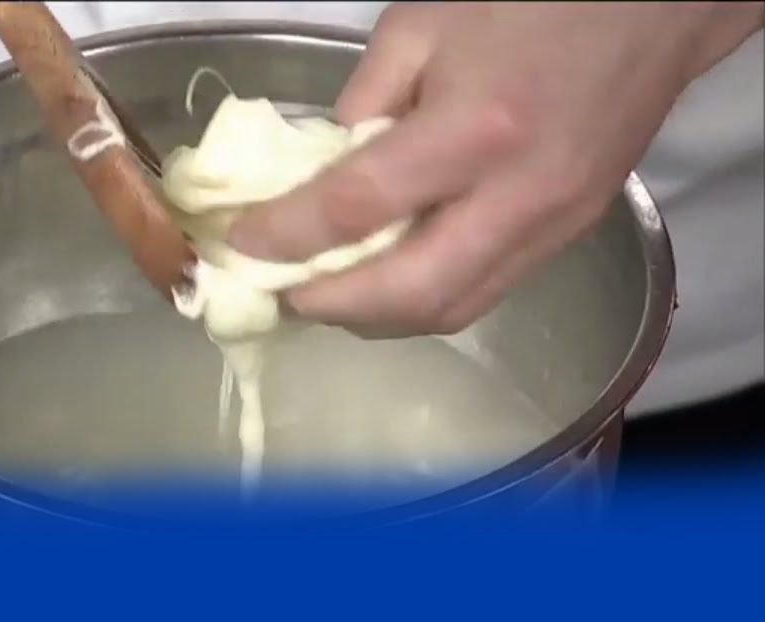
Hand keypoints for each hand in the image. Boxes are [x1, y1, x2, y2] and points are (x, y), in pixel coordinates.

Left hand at [228, 1, 764, 336]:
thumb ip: (364, 102)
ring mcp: (552, 225)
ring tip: (328, 292)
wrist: (654, 8)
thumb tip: (322, 168)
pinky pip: (487, 290)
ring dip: (377, 317)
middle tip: (284, 292)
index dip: (287, 235)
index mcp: (474, 129)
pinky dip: (425, 299)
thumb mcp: (422, 25)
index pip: (358, 207)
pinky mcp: (570, 236)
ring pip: (452, 308)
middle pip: (410, 293)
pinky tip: (391, 278)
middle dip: (332, 306)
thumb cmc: (535, 0)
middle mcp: (518, 195)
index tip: (240, 245)